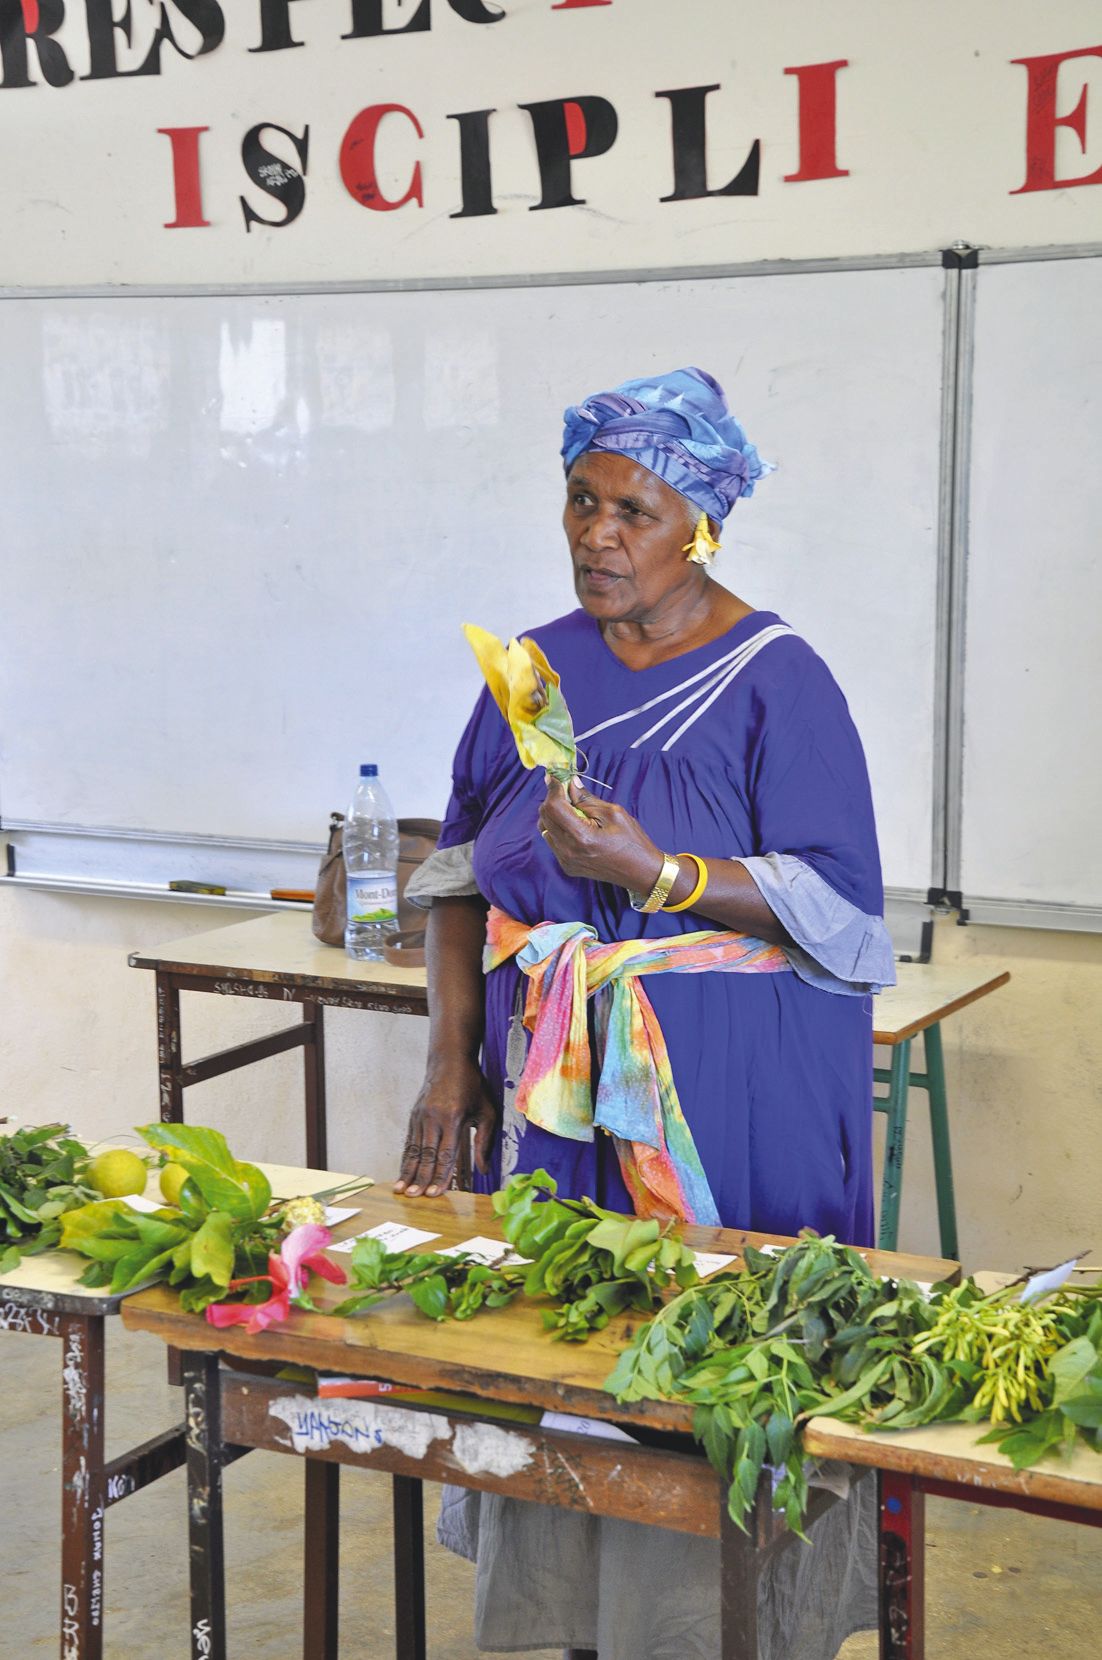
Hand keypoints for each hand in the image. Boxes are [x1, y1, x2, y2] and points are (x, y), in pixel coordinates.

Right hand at [393, 1056, 498, 1197]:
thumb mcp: (487, 1111)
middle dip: (420, 1178)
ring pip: (413, 1150)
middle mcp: (433, 1118)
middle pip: (426, 1155)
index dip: (440, 1175)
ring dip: (408, 1171)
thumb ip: (485, 1142)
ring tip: (402, 1190)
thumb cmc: (473, 1086)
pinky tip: (402, 1172)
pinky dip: (405, 1158)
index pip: (446, 1153)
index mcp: (453, 1117)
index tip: (435, 1193)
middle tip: (415, 1198)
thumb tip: (485, 1170)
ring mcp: (420, 1116)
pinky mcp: (413, 1115)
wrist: (449, 1059)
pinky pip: (409, 1141)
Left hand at [537, 775, 664, 892]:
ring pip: (545, 828)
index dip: (553, 789)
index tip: (555, 777)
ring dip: (554, 814)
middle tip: (566, 789)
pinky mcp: (566, 866)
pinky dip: (558, 828)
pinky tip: (575, 825)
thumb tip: (570, 783)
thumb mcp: (613, 813)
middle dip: (553, 799)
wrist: (640, 871)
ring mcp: (565, 861)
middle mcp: (568, 851)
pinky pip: (552, 841)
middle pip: (545, 816)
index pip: (553, 807)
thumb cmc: (632, 841)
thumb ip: (587, 799)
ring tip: (573, 809)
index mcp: (581, 837)